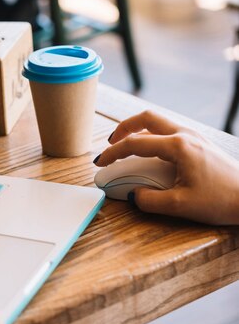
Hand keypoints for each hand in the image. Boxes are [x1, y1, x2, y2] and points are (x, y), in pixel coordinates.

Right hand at [95, 111, 238, 224]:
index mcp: (178, 147)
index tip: (100, 164)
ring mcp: (195, 137)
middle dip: (123, 128)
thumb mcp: (179, 206)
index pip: (135, 144)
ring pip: (159, 121)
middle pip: (146, 118)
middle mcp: (186, 135)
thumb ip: (149, 200)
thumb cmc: (222, 201)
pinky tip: (150, 152)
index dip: (113, 153)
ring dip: (138, 129)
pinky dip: (152, 135)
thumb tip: (133, 195)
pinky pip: (170, 130)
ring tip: (126, 145)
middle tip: (110, 143)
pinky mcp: (200, 143)